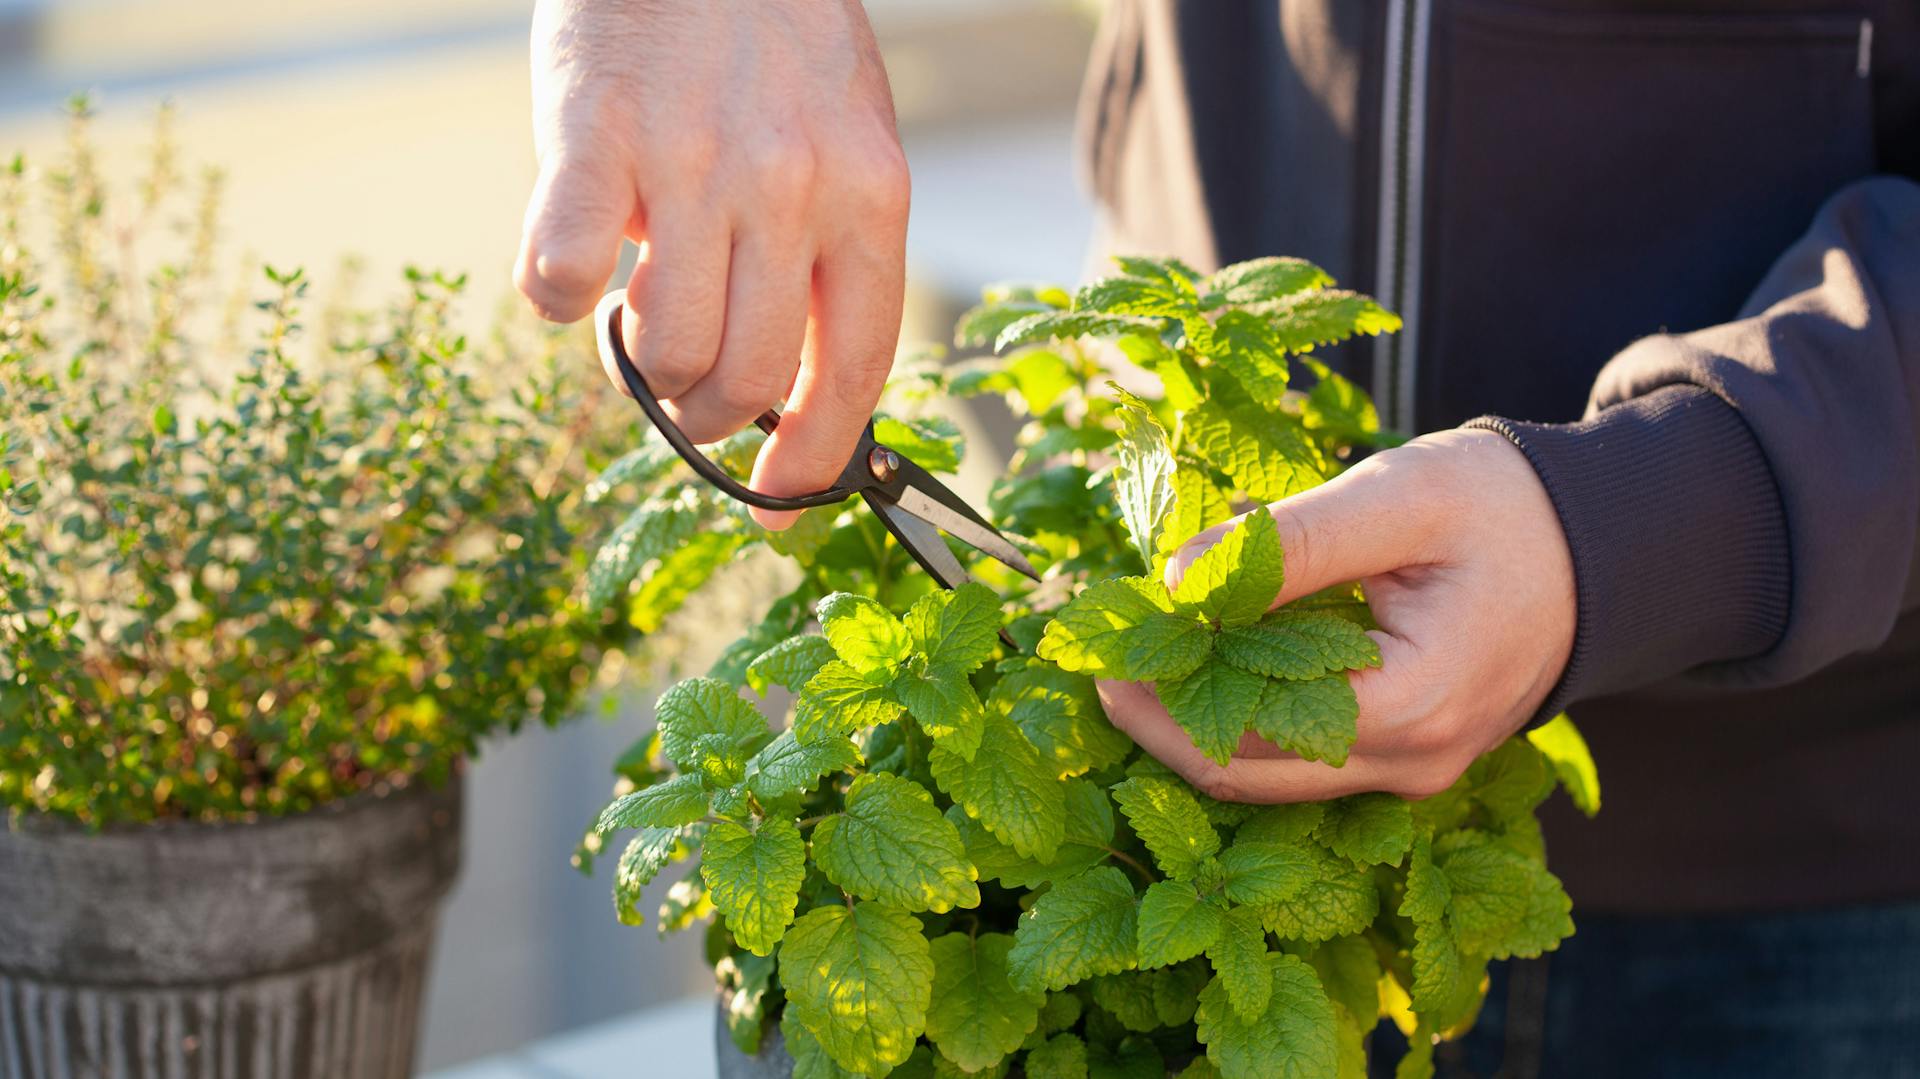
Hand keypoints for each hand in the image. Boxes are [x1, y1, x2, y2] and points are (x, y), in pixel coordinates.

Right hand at [516, 0, 909, 526]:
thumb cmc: (769, 42)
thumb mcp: (844, 139)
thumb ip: (830, 256)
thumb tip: (789, 396)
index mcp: (870, 192)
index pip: (854, 367)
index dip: (813, 458)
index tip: (781, 505)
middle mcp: (791, 184)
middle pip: (746, 378)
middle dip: (706, 416)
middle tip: (682, 390)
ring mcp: (693, 162)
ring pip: (665, 348)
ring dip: (641, 359)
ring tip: (639, 302)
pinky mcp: (592, 138)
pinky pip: (566, 279)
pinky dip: (560, 299)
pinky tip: (574, 265)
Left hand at [1098, 429, 1576, 801]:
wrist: (1606, 544)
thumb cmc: (1507, 509)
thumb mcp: (1400, 497)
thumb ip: (1291, 544)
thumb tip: (1176, 579)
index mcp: (1412, 705)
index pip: (1245, 729)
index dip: (1160, 690)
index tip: (1103, 636)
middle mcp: (1412, 763)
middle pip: (1244, 775)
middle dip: (1159, 720)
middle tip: (1094, 660)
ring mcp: (1413, 772)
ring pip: (1267, 781)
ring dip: (1192, 725)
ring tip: (1134, 659)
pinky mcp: (1408, 758)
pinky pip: (1302, 763)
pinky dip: (1240, 723)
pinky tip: (1202, 667)